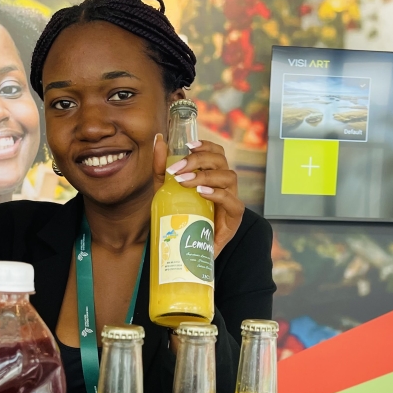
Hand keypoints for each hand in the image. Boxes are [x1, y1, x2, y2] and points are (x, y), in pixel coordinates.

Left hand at [153, 137, 244, 257]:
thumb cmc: (181, 218)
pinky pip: (232, 201)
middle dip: (198, 160)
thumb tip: (158, 141)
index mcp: (213, 176)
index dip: (206, 145)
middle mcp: (225, 185)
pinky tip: (202, 193)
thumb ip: (162, 169)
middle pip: (221, 161)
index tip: (188, 145)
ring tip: (186, 182)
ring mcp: (231, 200)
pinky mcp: (234, 218)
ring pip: (229, 177)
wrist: (188, 251)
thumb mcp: (166, 191)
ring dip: (206, 175)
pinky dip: (218, 194)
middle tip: (177, 169)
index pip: (217, 153)